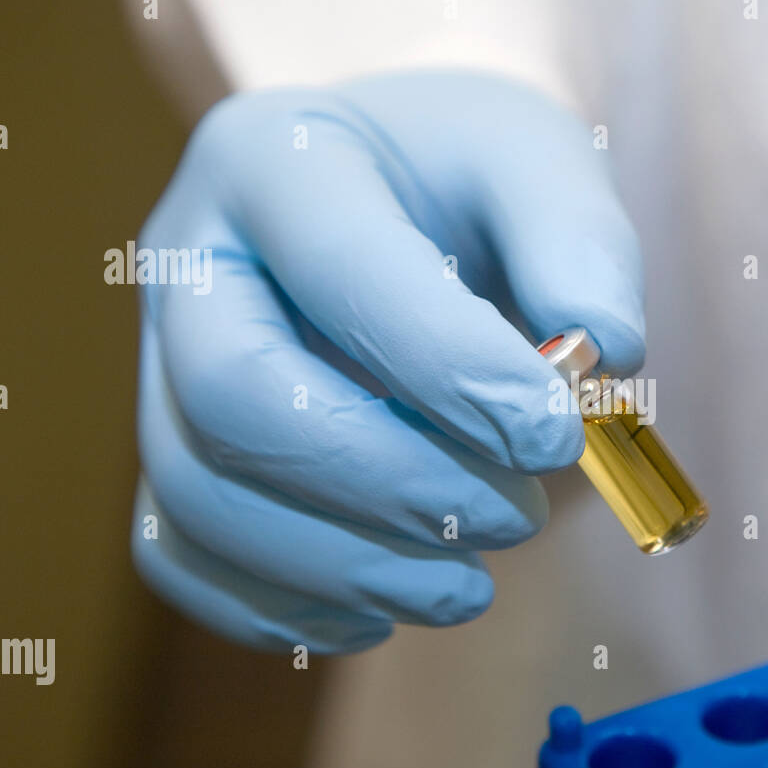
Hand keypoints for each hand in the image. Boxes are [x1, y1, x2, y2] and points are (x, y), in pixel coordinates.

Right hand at [130, 72, 644, 651]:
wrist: (396, 200)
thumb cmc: (466, 179)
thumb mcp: (538, 161)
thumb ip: (579, 241)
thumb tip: (605, 352)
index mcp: (274, 159)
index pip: (340, 268)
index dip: (449, 367)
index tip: (554, 437)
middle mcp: (191, 260)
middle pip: (235, 397)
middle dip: (389, 482)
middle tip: (515, 517)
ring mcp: (162, 362)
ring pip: (197, 495)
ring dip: (346, 566)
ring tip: (470, 585)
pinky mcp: (174, 449)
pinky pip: (178, 556)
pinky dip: (280, 608)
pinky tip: (386, 608)